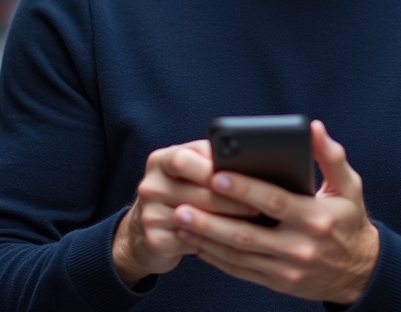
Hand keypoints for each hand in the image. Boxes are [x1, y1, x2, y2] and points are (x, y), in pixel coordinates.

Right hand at [112, 140, 259, 285]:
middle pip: (200, 192)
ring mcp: (150, 214)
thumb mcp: (185, 171)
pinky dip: (216, 241)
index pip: (187, 159)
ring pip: (200, 218)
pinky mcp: (155, 241)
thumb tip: (250, 159)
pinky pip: (193, 240)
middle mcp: (151, 185)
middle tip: (260, 203)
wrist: (140, 233)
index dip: (217, 169)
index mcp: (160, 161)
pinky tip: (233, 240)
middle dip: (233, 199)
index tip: (246, 176)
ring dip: (230, 221)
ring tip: (255, 222)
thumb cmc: (178, 194)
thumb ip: (209, 160)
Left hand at [173, 120, 379, 304]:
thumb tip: (314, 128)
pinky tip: (197, 243)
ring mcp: (287, 269)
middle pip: (248, 234)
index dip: (244, 189)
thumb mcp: (349, 187)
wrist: (360, 272)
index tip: (216, 175)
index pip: (273, 201)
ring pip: (239, 255)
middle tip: (183, 204)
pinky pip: (241, 271)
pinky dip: (216, 258)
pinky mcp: (278, 283)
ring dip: (207, 239)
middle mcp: (300, 246)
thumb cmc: (349, 220)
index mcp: (316, 218)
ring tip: (181, 221)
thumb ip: (331, 156)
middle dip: (212, 220)